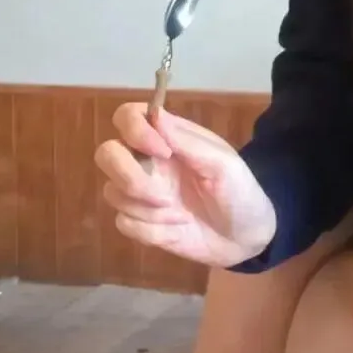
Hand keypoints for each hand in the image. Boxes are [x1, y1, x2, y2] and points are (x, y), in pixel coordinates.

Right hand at [94, 104, 275, 267]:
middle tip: (162, 194)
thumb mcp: (223, 163)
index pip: (128, 117)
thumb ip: (188, 141)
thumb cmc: (240, 191)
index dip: (134, 130)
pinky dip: (150, 229)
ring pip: (112, 192)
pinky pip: (123, 222)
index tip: (162, 151)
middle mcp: (148, 162)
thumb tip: (156, 114)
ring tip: (182, 214)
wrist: (246, 238)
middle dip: (127, 174)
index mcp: (168, 139)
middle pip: (106, 154)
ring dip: (146, 208)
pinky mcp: (140, 223)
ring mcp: (142, 194)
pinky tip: (177, 229)